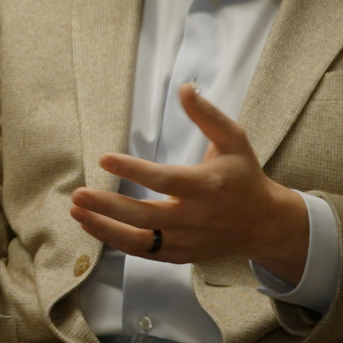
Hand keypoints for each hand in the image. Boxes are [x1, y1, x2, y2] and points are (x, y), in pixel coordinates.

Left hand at [68, 83, 310, 281]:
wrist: (265, 224)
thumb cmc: (245, 177)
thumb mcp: (234, 141)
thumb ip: (207, 115)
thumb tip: (183, 88)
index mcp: (207, 186)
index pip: (164, 180)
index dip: (133, 170)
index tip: (104, 158)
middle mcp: (195, 217)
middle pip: (144, 216)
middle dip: (107, 207)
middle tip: (78, 194)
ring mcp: (186, 240)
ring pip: (139, 240)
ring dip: (104, 228)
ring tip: (77, 211)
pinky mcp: (180, 254)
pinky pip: (143, 252)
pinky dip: (116, 241)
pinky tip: (93, 225)